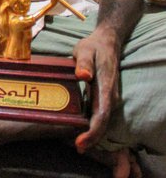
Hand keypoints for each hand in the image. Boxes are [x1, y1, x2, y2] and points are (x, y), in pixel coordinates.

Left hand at [72, 25, 120, 153]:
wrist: (106, 42)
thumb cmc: (93, 46)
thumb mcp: (85, 49)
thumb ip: (84, 62)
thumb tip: (83, 75)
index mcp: (106, 86)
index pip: (102, 114)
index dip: (93, 131)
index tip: (81, 141)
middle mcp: (110, 95)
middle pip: (103, 122)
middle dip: (92, 138)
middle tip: (78, 147)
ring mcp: (109, 97)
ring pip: (103, 120)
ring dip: (92, 133)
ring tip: (78, 143)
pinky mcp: (104, 96)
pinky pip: (100, 114)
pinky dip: (93, 125)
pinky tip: (81, 129)